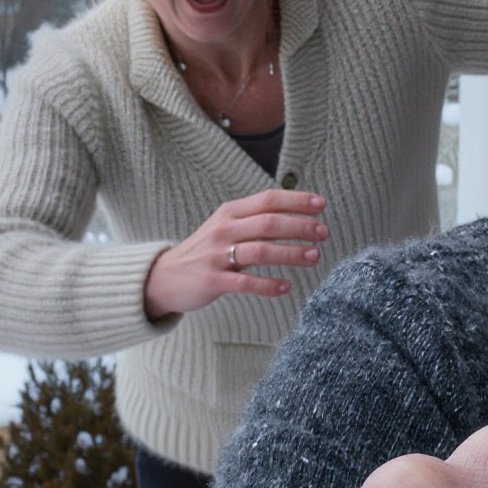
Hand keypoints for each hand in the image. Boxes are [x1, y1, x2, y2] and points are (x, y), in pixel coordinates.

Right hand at [142, 188, 328, 319]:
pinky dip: (268, 285)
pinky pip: (245, 282)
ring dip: (291, 253)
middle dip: (300, 226)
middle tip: (324, 233)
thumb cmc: (206, 251)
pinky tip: (287, 287)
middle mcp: (223, 230)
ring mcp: (216, 255)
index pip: (268, 200)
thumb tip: (298, 213)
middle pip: (268, 223)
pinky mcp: (212, 281)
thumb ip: (256, 219)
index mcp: (229, 213)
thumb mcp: (226, 227)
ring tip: (315, 257)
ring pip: (261, 250)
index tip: (321, 205)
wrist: (163, 277)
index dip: (296, 200)